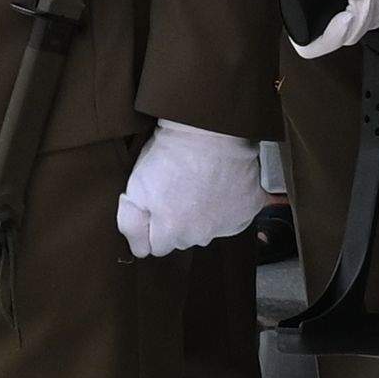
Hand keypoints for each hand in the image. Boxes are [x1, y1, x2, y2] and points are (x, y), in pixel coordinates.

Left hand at [114, 119, 257, 260]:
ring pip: (209, 230)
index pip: (157, 247)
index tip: (156, 206)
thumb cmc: (170, 155)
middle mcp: (200, 235)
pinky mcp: (247, 210)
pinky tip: (220, 187)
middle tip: (177, 191)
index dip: (153, 226)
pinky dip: (228, 207)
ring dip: (203, 216)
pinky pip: (234, 218)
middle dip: (178, 222)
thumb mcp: (135, 187)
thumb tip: (138, 247)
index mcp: (171, 231)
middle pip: (184, 239)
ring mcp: (226, 224)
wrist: (210, 130)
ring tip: (198, 186)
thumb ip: (131, 224)